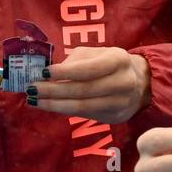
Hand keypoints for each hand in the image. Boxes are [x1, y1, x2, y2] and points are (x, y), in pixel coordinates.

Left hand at [25, 46, 150, 123]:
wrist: (139, 83)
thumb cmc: (110, 63)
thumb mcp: (96, 54)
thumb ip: (75, 61)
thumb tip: (48, 74)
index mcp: (119, 60)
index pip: (89, 69)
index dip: (66, 72)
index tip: (44, 72)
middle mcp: (123, 82)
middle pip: (83, 90)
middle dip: (54, 91)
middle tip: (32, 89)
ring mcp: (121, 103)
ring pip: (82, 107)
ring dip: (54, 105)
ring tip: (34, 100)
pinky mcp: (114, 117)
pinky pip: (85, 115)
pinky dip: (63, 110)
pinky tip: (48, 106)